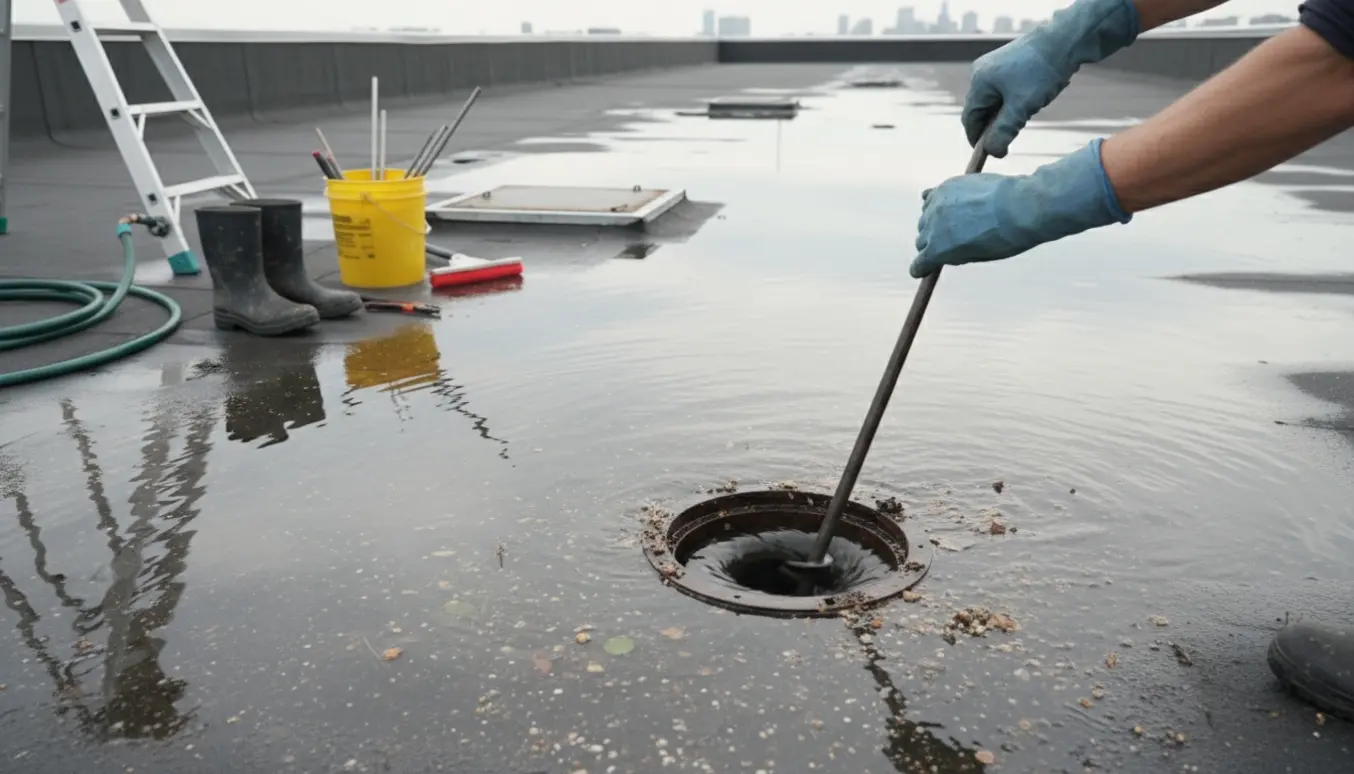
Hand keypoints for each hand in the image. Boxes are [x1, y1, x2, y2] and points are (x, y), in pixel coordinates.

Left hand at [910, 139, 1132, 278]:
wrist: (1023, 208)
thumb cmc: (1019, 198)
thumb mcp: (998, 189)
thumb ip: (984, 194)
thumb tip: (1009, 190)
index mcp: (946, 188)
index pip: (930, 203)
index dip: (939, 217)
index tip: (949, 224)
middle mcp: (934, 205)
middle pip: (925, 225)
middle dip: (936, 234)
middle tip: (960, 241)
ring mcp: (933, 226)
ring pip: (924, 243)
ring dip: (934, 250)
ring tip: (958, 252)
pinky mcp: (938, 246)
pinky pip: (921, 263)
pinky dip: (921, 269)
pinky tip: (921, 273)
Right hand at [964, 0, 1140, 156]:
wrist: (1065, 40)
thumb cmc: (1041, 72)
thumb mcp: (1021, 108)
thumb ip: (1003, 132)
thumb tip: (992, 152)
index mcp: (979, 82)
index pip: (970, 119)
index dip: (977, 139)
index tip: (990, 154)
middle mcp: (981, 72)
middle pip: (981, 110)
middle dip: (994, 127)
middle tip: (1010, 139)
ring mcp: (994, 66)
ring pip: (994, 101)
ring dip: (1006, 114)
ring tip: (1025, 116)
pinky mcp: (1008, 63)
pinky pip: (1004, 90)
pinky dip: (1013, 102)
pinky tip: (1031, 101)